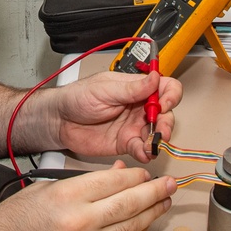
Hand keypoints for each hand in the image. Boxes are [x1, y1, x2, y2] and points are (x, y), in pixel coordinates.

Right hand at [0, 161, 176, 230]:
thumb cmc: (14, 222)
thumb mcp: (45, 188)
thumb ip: (83, 181)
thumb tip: (116, 174)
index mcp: (68, 196)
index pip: (114, 180)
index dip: (134, 174)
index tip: (144, 170)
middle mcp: (81, 221)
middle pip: (130, 202)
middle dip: (154, 191)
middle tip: (170, 183)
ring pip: (132, 226)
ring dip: (153, 212)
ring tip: (165, 201)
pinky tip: (146, 223)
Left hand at [54, 71, 181, 162]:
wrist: (59, 120)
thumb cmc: (77, 98)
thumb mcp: (105, 89)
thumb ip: (132, 88)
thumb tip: (155, 78)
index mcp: (136, 88)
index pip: (164, 87)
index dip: (171, 95)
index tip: (165, 103)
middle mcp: (138, 107)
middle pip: (166, 113)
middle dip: (167, 122)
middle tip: (160, 129)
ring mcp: (133, 126)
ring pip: (157, 133)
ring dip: (158, 139)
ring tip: (151, 143)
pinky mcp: (125, 143)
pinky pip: (141, 149)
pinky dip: (145, 152)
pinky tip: (143, 153)